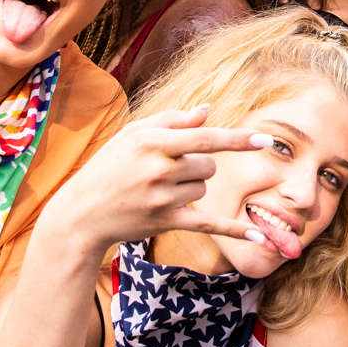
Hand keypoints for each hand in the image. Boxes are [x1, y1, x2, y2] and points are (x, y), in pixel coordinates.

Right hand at [45, 108, 279, 262]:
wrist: (82, 213)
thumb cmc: (109, 167)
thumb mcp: (133, 135)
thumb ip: (172, 121)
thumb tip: (208, 110)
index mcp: (151, 142)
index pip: (204, 138)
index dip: (237, 138)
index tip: (265, 139)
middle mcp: (159, 170)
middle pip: (209, 164)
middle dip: (199, 165)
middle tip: (168, 170)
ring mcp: (163, 198)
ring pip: (204, 187)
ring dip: (192, 186)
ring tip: (160, 189)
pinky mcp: (166, 222)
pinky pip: (209, 223)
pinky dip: (234, 229)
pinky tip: (258, 235)